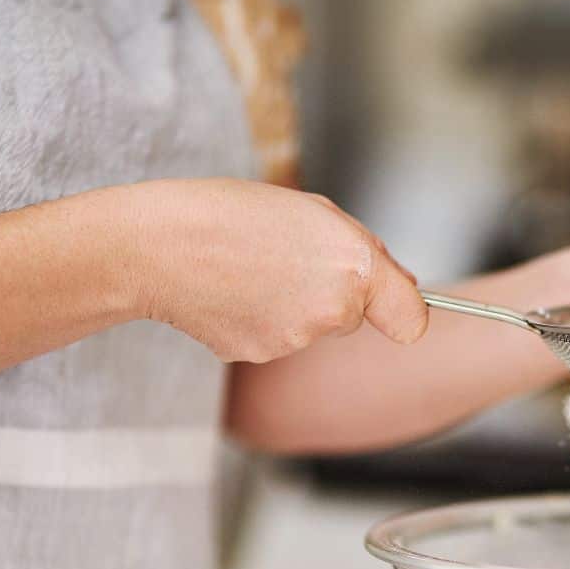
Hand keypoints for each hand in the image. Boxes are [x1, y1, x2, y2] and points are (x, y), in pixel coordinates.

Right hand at [124, 179, 426, 362]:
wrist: (157, 245)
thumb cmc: (232, 214)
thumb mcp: (315, 212)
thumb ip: (365, 252)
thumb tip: (400, 287)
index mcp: (355, 268)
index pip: (412, 319)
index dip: (404, 311)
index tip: (395, 307)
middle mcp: (334, 311)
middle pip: (352, 316)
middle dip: (332, 292)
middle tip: (287, 256)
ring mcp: (296, 340)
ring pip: (312, 328)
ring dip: (294, 305)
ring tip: (251, 268)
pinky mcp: (261, 356)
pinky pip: (275, 338)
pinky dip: (261, 320)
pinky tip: (233, 293)